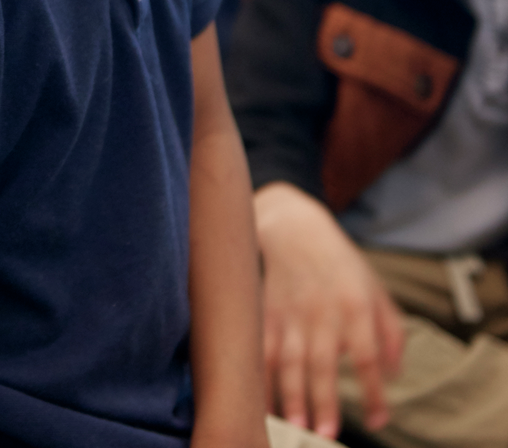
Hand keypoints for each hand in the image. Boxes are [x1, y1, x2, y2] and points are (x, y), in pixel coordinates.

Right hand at [256, 182, 404, 439]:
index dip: (374, 391)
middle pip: (322, 362)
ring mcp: (289, 312)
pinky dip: (260, 376)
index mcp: (354, 305)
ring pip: (288, 359)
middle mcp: (321, 311)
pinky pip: (261, 349)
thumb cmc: (340, 263)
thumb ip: (392, 332)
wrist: (293, 227)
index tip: (380, 420)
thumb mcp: (376, 288)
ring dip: (290, 394)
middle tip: (325, 433)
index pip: (367, 355)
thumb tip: (393, 376)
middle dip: (322, 400)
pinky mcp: (265, 311)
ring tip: (295, 425)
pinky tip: (262, 401)